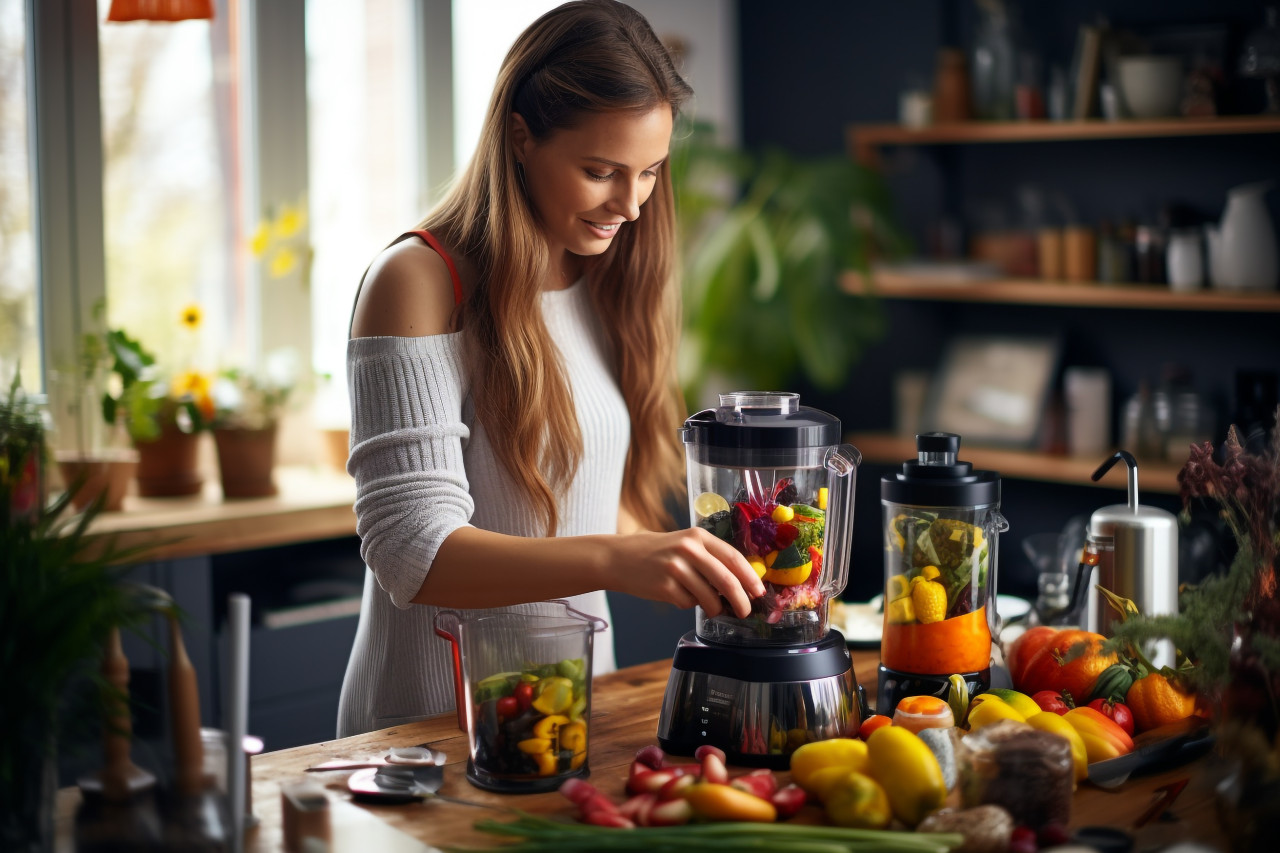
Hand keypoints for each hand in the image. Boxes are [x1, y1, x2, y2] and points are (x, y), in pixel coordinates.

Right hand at [607, 528, 764, 617]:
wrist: (619, 558)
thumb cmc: (656, 552)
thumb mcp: (684, 544)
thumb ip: (709, 558)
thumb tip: (740, 584)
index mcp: (697, 536)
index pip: (734, 557)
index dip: (750, 577)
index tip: (759, 592)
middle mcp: (688, 549)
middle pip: (726, 580)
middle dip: (741, 600)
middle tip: (745, 612)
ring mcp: (675, 568)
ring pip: (709, 597)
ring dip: (715, 608)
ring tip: (712, 609)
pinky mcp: (664, 586)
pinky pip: (688, 604)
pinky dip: (689, 605)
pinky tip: (679, 596)